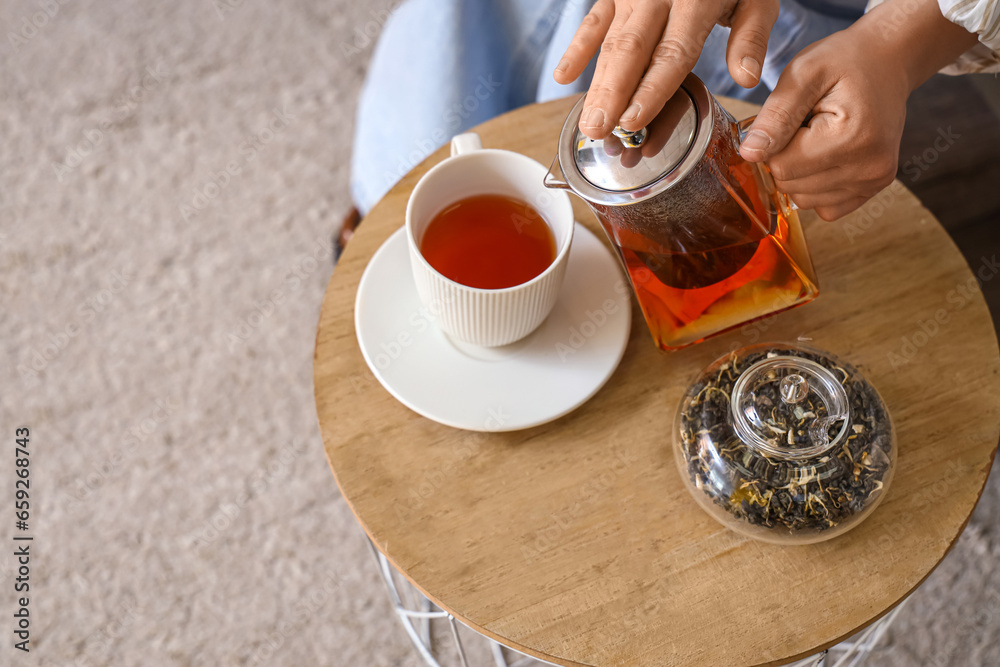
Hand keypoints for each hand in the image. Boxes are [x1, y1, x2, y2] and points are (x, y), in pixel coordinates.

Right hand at [554, 0, 778, 139]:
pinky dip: (578, 48)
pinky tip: (563, 76)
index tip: (633, 120)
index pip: (672, 53)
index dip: (651, 89)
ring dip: (597, 85)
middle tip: (599, 130)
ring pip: (611, 42)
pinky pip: (594, 20)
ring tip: (589, 123)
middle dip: (613, 95)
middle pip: (632, 52)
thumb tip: (748, 79)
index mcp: (697, 0)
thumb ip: (750, 37)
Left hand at [738, 0, 979, 221]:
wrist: (888, 60)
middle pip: (791, 186)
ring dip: (800, 172)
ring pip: (804, 199)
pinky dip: (816, 185)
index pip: (781, 167)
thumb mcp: (803, 74)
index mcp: (852, 137)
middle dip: (787, 157)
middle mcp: (869, 167)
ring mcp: (874, 181)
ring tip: (819, 137)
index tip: (792, 119)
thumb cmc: (845, 61)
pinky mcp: (874, 188)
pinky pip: (825, 207)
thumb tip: (750, 154)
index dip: (774, 143)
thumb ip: (775, 116)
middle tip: (807, 125)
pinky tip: (827, 156)